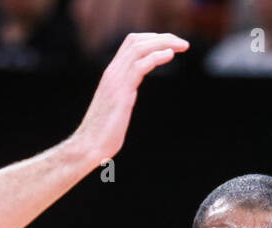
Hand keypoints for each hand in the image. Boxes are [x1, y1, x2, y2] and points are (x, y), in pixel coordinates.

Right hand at [69, 32, 188, 164]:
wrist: (88, 146)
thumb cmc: (102, 133)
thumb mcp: (116, 108)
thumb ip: (123, 97)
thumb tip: (128, 100)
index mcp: (112, 74)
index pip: (131, 44)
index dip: (152, 40)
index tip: (171, 45)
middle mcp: (112, 72)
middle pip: (136, 40)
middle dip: (162, 37)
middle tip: (183, 44)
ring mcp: (115, 80)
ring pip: (139, 48)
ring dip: (163, 43)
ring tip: (182, 46)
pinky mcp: (121, 91)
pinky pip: (139, 65)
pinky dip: (156, 56)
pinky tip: (170, 55)